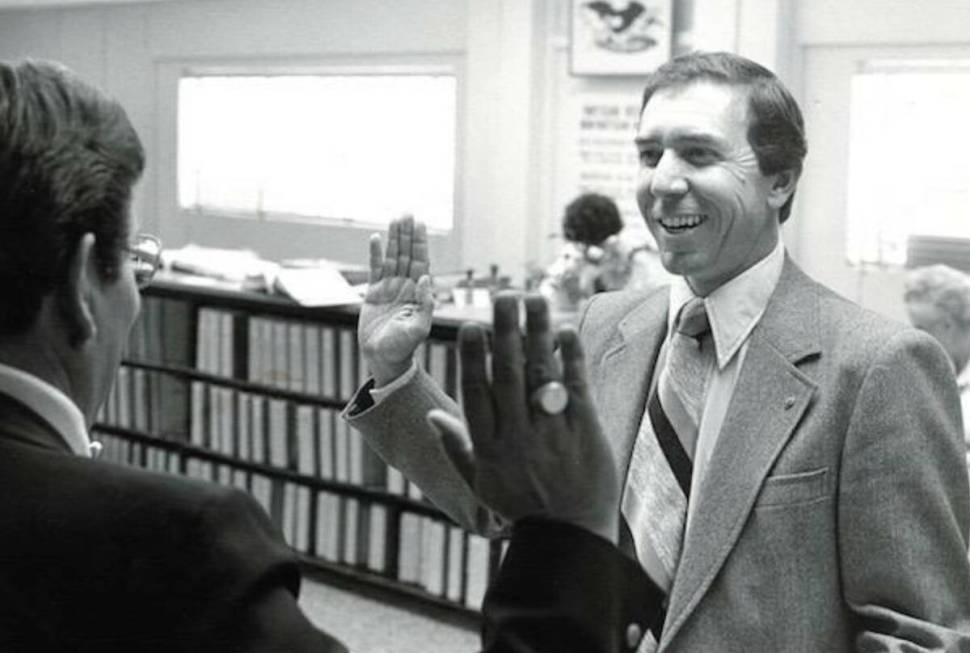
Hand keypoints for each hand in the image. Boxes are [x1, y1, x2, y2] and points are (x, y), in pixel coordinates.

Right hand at [358, 216, 433, 386]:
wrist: (384, 359)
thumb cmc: (403, 348)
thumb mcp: (419, 329)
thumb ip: (425, 304)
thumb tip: (426, 278)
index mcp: (419, 293)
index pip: (421, 262)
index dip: (420, 242)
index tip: (419, 224)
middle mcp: (405, 287)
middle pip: (407, 255)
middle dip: (407, 234)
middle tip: (407, 213)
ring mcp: (390, 289)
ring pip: (392, 258)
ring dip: (394, 239)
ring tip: (395, 219)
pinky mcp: (374, 294)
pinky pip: (374, 269)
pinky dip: (375, 254)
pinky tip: (376, 239)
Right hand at [428, 294, 619, 543]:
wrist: (569, 536)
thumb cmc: (520, 507)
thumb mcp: (479, 482)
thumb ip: (456, 446)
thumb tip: (430, 416)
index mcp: (488, 445)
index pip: (477, 393)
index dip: (474, 358)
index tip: (471, 327)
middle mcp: (518, 434)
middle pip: (510, 374)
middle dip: (506, 332)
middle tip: (503, 296)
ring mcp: (552, 431)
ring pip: (542, 374)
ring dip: (538, 333)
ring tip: (533, 298)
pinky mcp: (584, 430)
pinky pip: (576, 387)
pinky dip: (571, 357)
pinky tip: (565, 330)